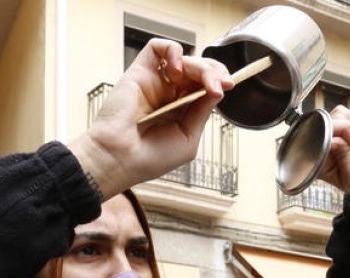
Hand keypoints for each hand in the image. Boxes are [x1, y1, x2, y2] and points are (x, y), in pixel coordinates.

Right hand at [67, 39, 234, 198]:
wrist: (120, 159)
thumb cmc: (150, 157)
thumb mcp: (188, 137)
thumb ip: (202, 112)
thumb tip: (218, 89)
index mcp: (183, 110)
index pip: (206, 86)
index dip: (219, 81)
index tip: (229, 85)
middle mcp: (170, 93)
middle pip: (199, 70)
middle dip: (214, 72)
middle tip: (220, 84)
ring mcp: (156, 81)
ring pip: (184, 58)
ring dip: (200, 66)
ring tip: (204, 82)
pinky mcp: (140, 71)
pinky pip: (157, 48)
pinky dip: (173, 52)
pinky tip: (176, 70)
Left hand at [316, 106, 349, 214]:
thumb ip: (344, 158)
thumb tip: (333, 140)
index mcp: (316, 161)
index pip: (318, 136)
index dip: (337, 134)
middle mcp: (318, 146)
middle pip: (326, 121)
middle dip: (346, 129)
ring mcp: (327, 136)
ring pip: (336, 115)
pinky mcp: (337, 128)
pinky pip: (343, 112)